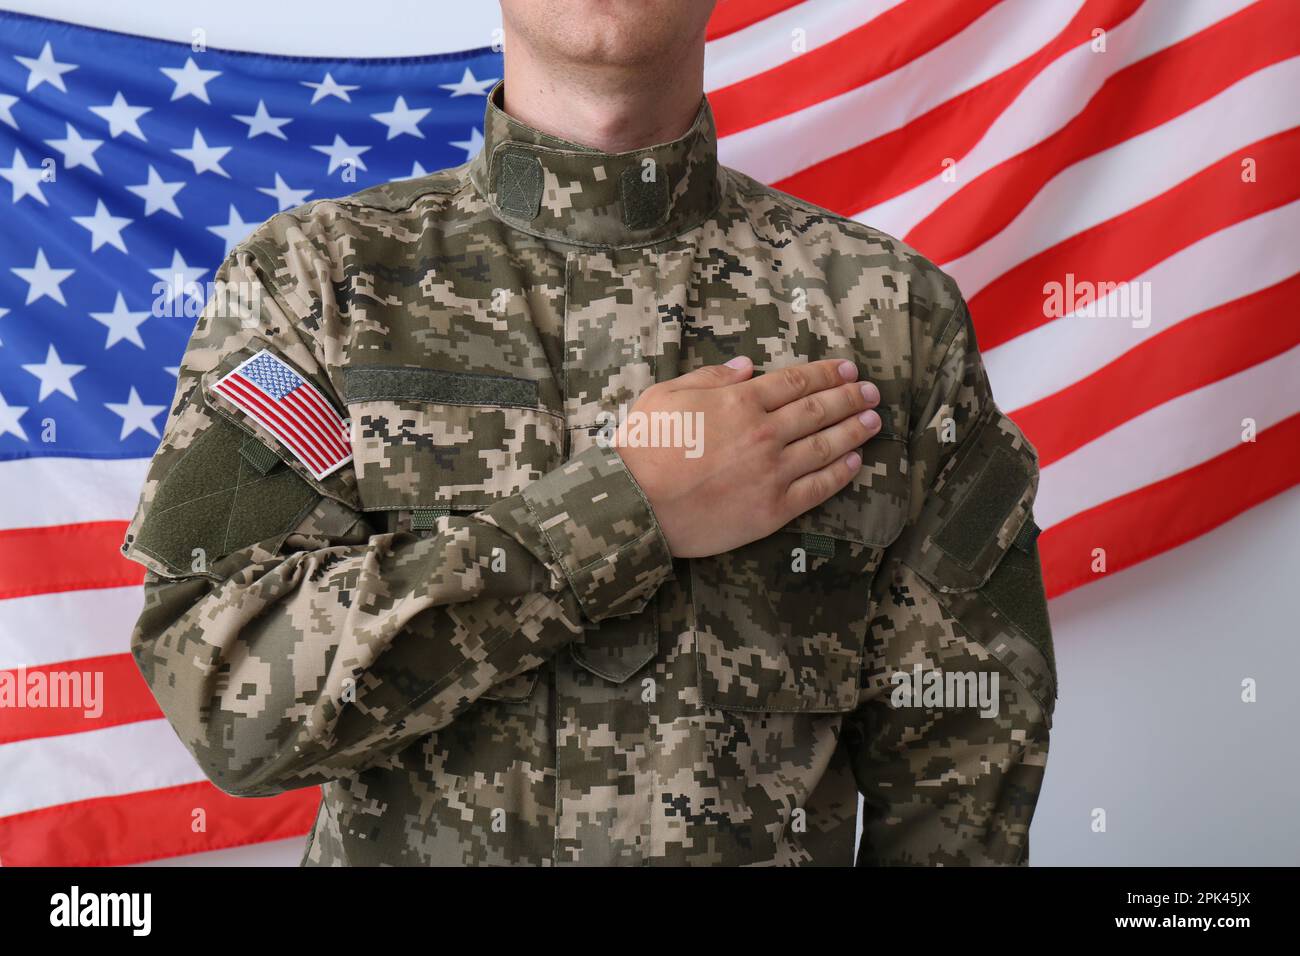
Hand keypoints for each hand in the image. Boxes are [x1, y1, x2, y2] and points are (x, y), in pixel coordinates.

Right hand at [613, 356, 881, 557]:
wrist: (636, 505)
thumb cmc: (643, 448)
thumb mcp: (666, 395)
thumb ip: (711, 377)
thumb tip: (749, 366)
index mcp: (740, 402)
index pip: (796, 382)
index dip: (827, 374)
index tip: (849, 370)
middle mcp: (764, 433)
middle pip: (819, 410)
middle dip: (850, 398)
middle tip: (872, 392)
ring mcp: (773, 472)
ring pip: (826, 447)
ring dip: (854, 431)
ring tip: (874, 421)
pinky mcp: (773, 509)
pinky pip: (817, 489)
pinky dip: (840, 474)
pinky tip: (855, 463)